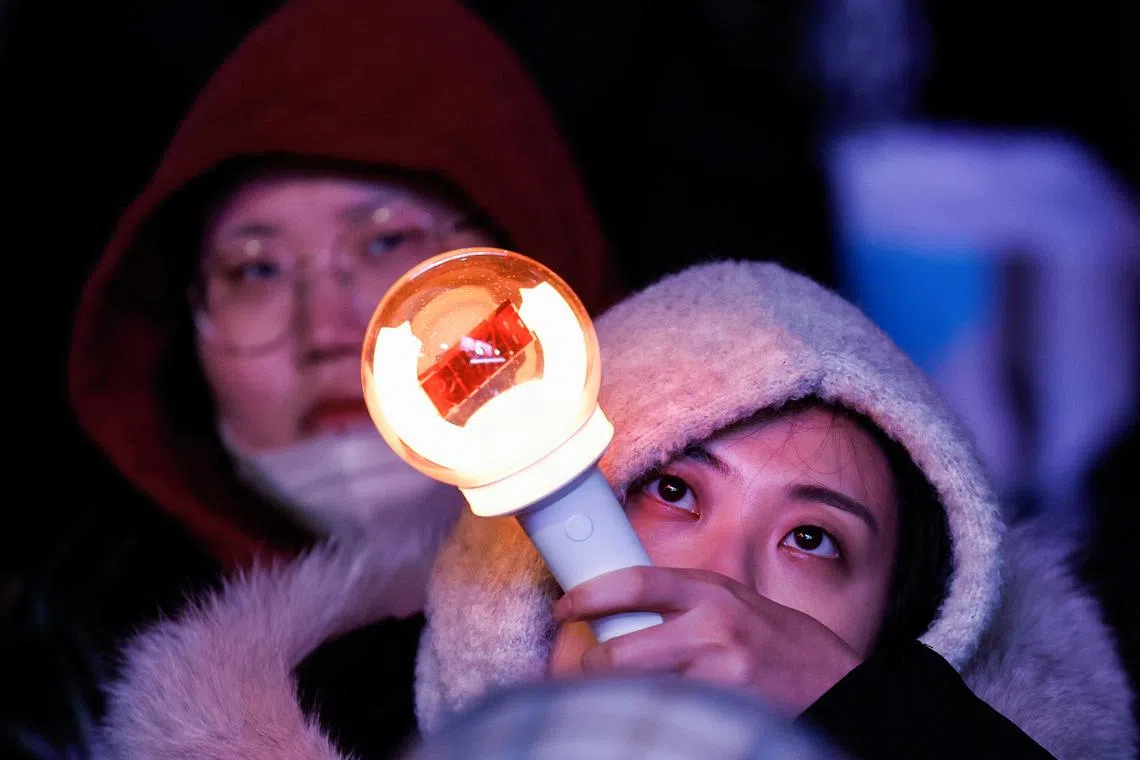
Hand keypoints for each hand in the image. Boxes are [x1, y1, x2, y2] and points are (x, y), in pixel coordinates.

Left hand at [552, 566, 861, 714]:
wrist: (839, 683)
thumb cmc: (781, 643)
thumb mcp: (733, 602)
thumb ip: (685, 602)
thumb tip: (620, 608)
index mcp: (710, 590)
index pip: (634, 581)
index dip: (588, 594)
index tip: (565, 607)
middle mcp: (713, 626)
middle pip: (619, 653)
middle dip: (590, 667)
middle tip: (584, 669)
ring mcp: (720, 672)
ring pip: (637, 690)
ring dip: (620, 695)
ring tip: (620, 693)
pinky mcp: (727, 708)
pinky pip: (670, 711)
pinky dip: (657, 713)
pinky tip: (663, 711)